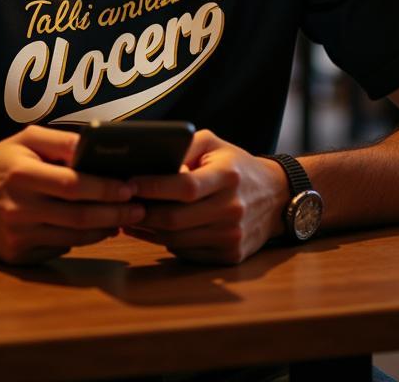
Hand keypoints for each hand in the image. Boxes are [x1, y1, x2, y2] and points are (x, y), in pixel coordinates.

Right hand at [0, 126, 144, 263]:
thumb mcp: (25, 140)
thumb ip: (61, 141)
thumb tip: (98, 147)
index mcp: (22, 174)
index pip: (73, 184)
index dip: (105, 188)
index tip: (130, 186)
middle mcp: (19, 208)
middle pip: (78, 216)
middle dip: (115, 213)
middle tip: (140, 208)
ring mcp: (17, 237)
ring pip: (73, 237)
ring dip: (105, 230)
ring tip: (126, 219)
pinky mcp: (18, 257)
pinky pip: (59, 249)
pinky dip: (82, 240)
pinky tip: (99, 230)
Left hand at [125, 130, 287, 264]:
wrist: (276, 196)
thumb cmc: (236, 165)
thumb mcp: (214, 144)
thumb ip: (184, 145)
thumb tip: (149, 158)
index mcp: (228, 176)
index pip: (185, 186)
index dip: (153, 187)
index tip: (129, 183)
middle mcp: (232, 208)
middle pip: (176, 218)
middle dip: (143, 212)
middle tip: (122, 204)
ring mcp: (232, 236)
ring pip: (177, 239)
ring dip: (148, 231)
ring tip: (129, 217)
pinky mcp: (230, 255)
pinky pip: (188, 253)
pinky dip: (166, 243)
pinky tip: (152, 231)